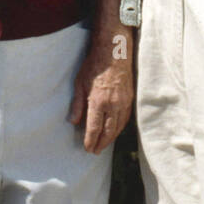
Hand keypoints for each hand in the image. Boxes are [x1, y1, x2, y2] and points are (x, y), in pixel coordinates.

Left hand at [69, 33, 133, 153]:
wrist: (114, 52)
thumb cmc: (94, 65)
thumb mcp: (80, 83)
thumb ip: (77, 104)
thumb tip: (73, 122)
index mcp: (98, 101)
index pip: (94, 128)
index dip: (90, 140)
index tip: (87, 148)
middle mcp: (113, 104)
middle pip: (108, 131)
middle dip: (101, 143)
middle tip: (95, 151)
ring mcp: (123, 102)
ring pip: (118, 126)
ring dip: (111, 138)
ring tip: (104, 144)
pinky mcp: (130, 98)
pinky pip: (125, 118)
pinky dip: (119, 127)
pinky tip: (114, 130)